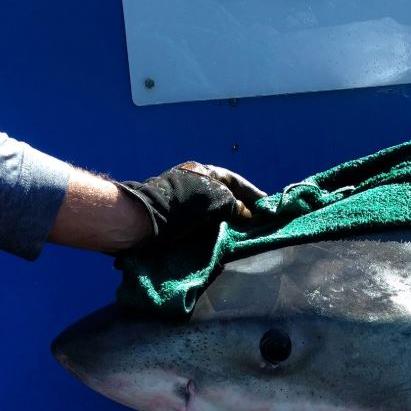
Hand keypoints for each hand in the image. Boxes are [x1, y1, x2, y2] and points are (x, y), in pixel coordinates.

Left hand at [120, 161, 265, 247]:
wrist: (144, 221)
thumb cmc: (182, 204)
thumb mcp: (217, 199)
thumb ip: (235, 205)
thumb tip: (246, 214)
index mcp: (204, 172)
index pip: (235, 181)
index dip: (252, 193)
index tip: (266, 204)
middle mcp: (195, 183)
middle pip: (225, 196)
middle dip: (242, 208)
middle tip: (258, 222)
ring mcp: (185, 200)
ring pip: (215, 211)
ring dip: (229, 221)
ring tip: (245, 233)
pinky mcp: (177, 217)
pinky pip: (204, 222)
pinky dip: (216, 229)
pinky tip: (225, 238)